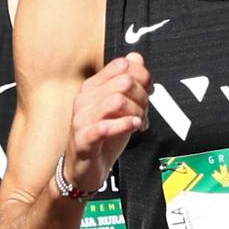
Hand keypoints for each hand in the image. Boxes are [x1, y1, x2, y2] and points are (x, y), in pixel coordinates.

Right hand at [63, 54, 150, 192]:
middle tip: (144, 111)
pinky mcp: (83, 139)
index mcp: (92, 86)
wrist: (84, 170)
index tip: (147, 92)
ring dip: (136, 111)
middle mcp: (84, 99)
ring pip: (117, 101)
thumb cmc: (103, 137)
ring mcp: (81, 119)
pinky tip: (135, 126)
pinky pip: (105, 127)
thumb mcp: (120, 108)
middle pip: (124, 82)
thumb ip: (129, 84)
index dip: (141, 77)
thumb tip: (136, 58)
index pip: (122, 66)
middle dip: (142, 96)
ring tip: (139, 121)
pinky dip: (125, 125)